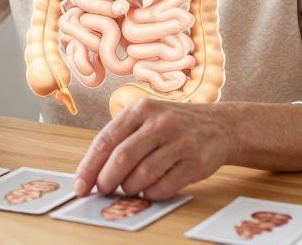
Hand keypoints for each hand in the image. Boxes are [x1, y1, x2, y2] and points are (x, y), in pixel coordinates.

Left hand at [74, 98, 234, 199]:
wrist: (221, 126)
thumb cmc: (174, 125)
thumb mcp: (148, 117)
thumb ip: (122, 137)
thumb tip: (93, 171)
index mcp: (142, 109)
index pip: (106, 140)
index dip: (89, 165)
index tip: (81, 185)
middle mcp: (160, 122)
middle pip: (122, 158)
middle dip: (106, 180)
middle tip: (102, 190)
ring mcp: (180, 142)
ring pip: (142, 175)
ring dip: (129, 188)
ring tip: (127, 188)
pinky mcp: (195, 163)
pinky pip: (164, 186)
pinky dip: (150, 193)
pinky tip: (148, 190)